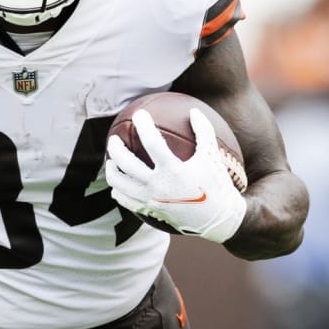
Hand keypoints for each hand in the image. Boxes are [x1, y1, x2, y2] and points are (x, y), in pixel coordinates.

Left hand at [105, 107, 246, 242]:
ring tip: (111, 161)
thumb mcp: (213, 156)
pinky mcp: (149, 210)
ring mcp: (151, 200)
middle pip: (126, 164)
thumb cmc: (216, 184)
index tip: (140, 114)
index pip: (152, 142)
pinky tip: (118, 183)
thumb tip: (194, 110)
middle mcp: (158, 186)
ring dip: (111, 170)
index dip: (144, 125)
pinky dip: (118, 190)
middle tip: (113, 139)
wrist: (217, 218)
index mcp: (173, 171)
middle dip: (116, 148)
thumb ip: (204, 131)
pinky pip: (125, 201)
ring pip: (119, 184)